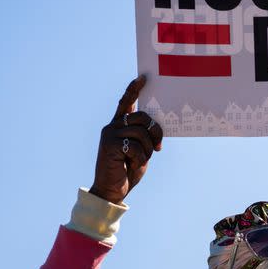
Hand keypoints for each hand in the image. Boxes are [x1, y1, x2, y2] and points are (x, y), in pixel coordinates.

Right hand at [88, 75, 163, 203]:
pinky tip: (130, 165)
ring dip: (147, 150)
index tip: (143, 78)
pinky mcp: (110, 144)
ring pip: (142, 132)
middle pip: (142, 117)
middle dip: (156, 132)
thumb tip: (155, 126)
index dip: (134, 90)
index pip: (126, 103)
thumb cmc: (128, 170)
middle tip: (158, 147)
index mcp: (119, 125)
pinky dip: (140, 158)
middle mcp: (113, 126)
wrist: (112, 190)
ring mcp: (110, 134)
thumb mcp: (141, 150)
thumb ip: (144, 136)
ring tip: (138, 160)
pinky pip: (136, 146)